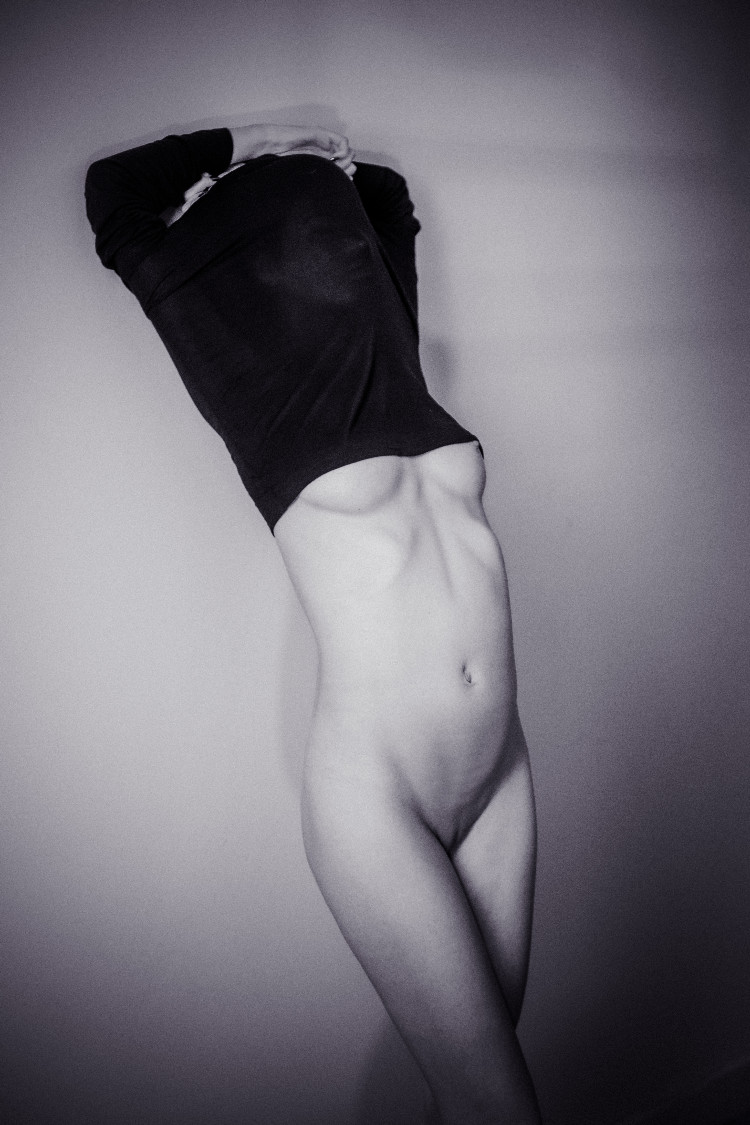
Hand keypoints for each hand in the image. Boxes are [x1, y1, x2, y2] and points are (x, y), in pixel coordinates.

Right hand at [230, 123, 355, 177]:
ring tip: (337, 165)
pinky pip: (342, 141)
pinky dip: (344, 149)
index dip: (346, 176)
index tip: (341, 182)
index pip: (343, 171)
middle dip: (347, 169)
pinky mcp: (322, 135)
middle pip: (348, 161)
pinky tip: (336, 156)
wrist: (270, 147)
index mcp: (320, 165)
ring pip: (348, 152)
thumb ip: (316, 182)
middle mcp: (324, 155)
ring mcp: (324, 144)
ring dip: (346, 160)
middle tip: (339, 173)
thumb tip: (334, 191)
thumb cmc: (280, 165)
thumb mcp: (302, 179)